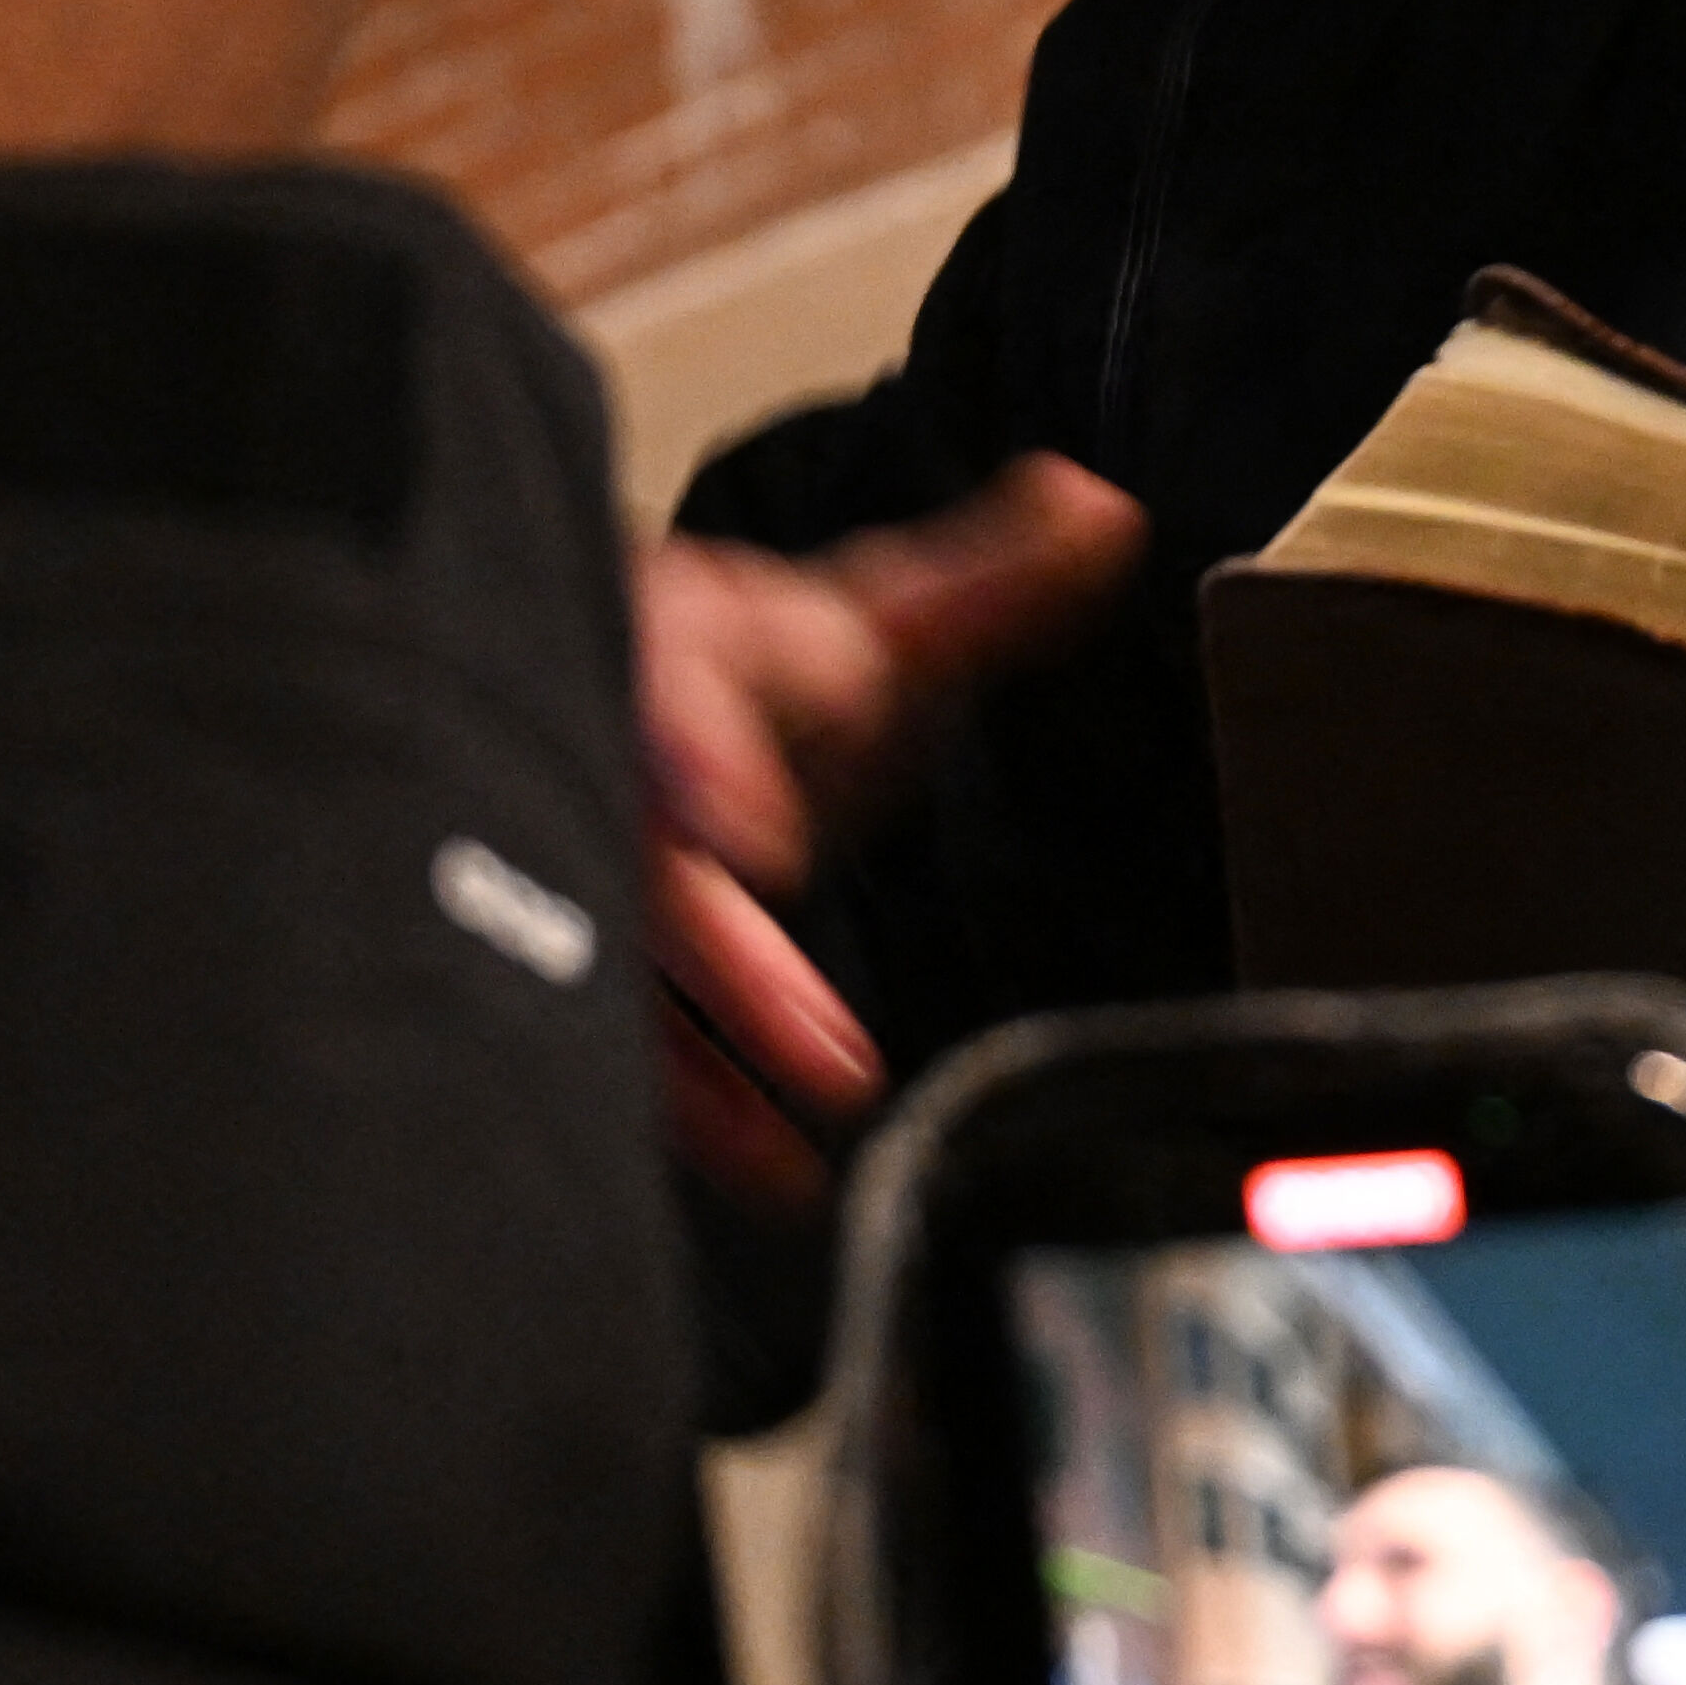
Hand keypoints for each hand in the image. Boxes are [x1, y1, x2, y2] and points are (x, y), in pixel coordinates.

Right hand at [636, 458, 1148, 1210]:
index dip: (705, 764)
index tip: (756, 829)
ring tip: (800, 1146)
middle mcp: (607, 772)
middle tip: (824, 1049)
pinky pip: (626, 1047)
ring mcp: (582, 877)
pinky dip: (697, 1114)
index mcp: (668, 657)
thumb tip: (1103, 510)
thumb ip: (981, 581)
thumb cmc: (750, 671)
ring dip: (706, 1072)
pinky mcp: (591, 968)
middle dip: (720, 960)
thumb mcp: (863, 618)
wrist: (616, 702)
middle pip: (642, 871)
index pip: (670, 700)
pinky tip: (775, 1174)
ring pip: (621, 978)